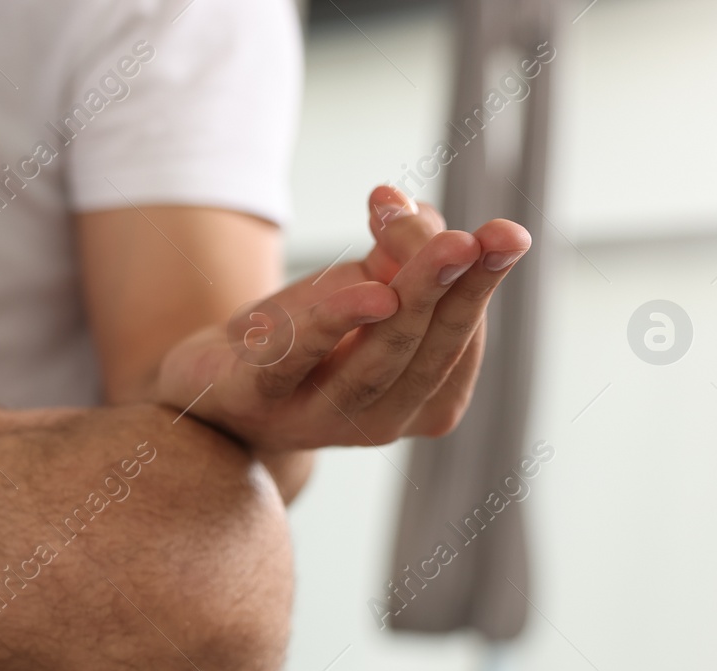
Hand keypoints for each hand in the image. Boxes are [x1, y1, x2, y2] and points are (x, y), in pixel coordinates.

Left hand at [156, 187, 530, 451]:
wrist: (216, 379)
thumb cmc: (306, 332)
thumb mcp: (364, 281)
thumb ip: (400, 245)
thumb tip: (398, 202)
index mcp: (422, 400)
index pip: (462, 340)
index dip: (478, 283)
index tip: (500, 230)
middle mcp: (381, 422)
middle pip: (429, 352)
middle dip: (459, 293)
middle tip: (478, 241)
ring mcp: (318, 421)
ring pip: (376, 363)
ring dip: (412, 302)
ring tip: (445, 251)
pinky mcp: (255, 400)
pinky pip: (296, 362)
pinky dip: (333, 327)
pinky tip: (370, 296)